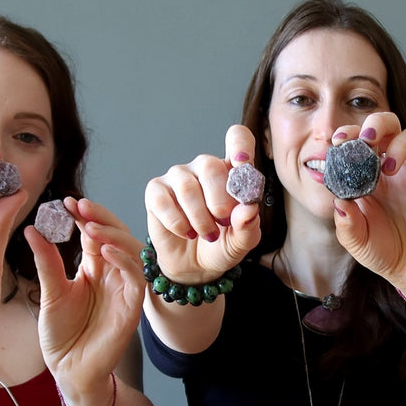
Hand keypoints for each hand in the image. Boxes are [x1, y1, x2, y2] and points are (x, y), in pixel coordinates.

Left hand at [27, 198, 144, 389]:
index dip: (83, 216)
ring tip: (90, 225)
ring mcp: (124, 289)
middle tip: (80, 205)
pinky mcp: (132, 307)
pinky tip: (105, 251)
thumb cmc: (61, 335)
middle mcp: (112, 274)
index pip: (94, 234)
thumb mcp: (50, 292)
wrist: (69, 370)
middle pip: (115, 236)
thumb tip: (31, 229)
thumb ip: (47, 262)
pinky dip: (124, 261)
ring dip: (113, 235)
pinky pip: (136, 278)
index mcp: (93, 268)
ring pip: (130, 251)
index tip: (65, 202)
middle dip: (100, 218)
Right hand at [143, 125, 261, 283]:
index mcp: (231, 172)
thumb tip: (249, 209)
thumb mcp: (241, 242)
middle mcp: (204, 168)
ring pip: (187, 186)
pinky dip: (177, 222)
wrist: (194, 266)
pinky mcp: (156, 192)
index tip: (241, 164)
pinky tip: (186, 233)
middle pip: (210, 165)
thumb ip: (248, 226)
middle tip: (223, 223)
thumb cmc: (221, 246)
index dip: (239, 145)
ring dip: (199, 217)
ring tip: (207, 234)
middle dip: (219, 200)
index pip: (237, 138)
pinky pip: (162, 200)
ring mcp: (178, 177)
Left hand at [330, 112, 405, 303]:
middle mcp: (391, 167)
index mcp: (367, 174)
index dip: (350, 134)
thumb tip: (339, 201)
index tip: (339, 140)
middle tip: (368, 140)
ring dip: (400, 143)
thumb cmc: (382, 250)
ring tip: (390, 168)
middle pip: (388, 125)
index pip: (358, 141)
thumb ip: (346, 223)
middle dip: (377, 124)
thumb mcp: (356, 241)